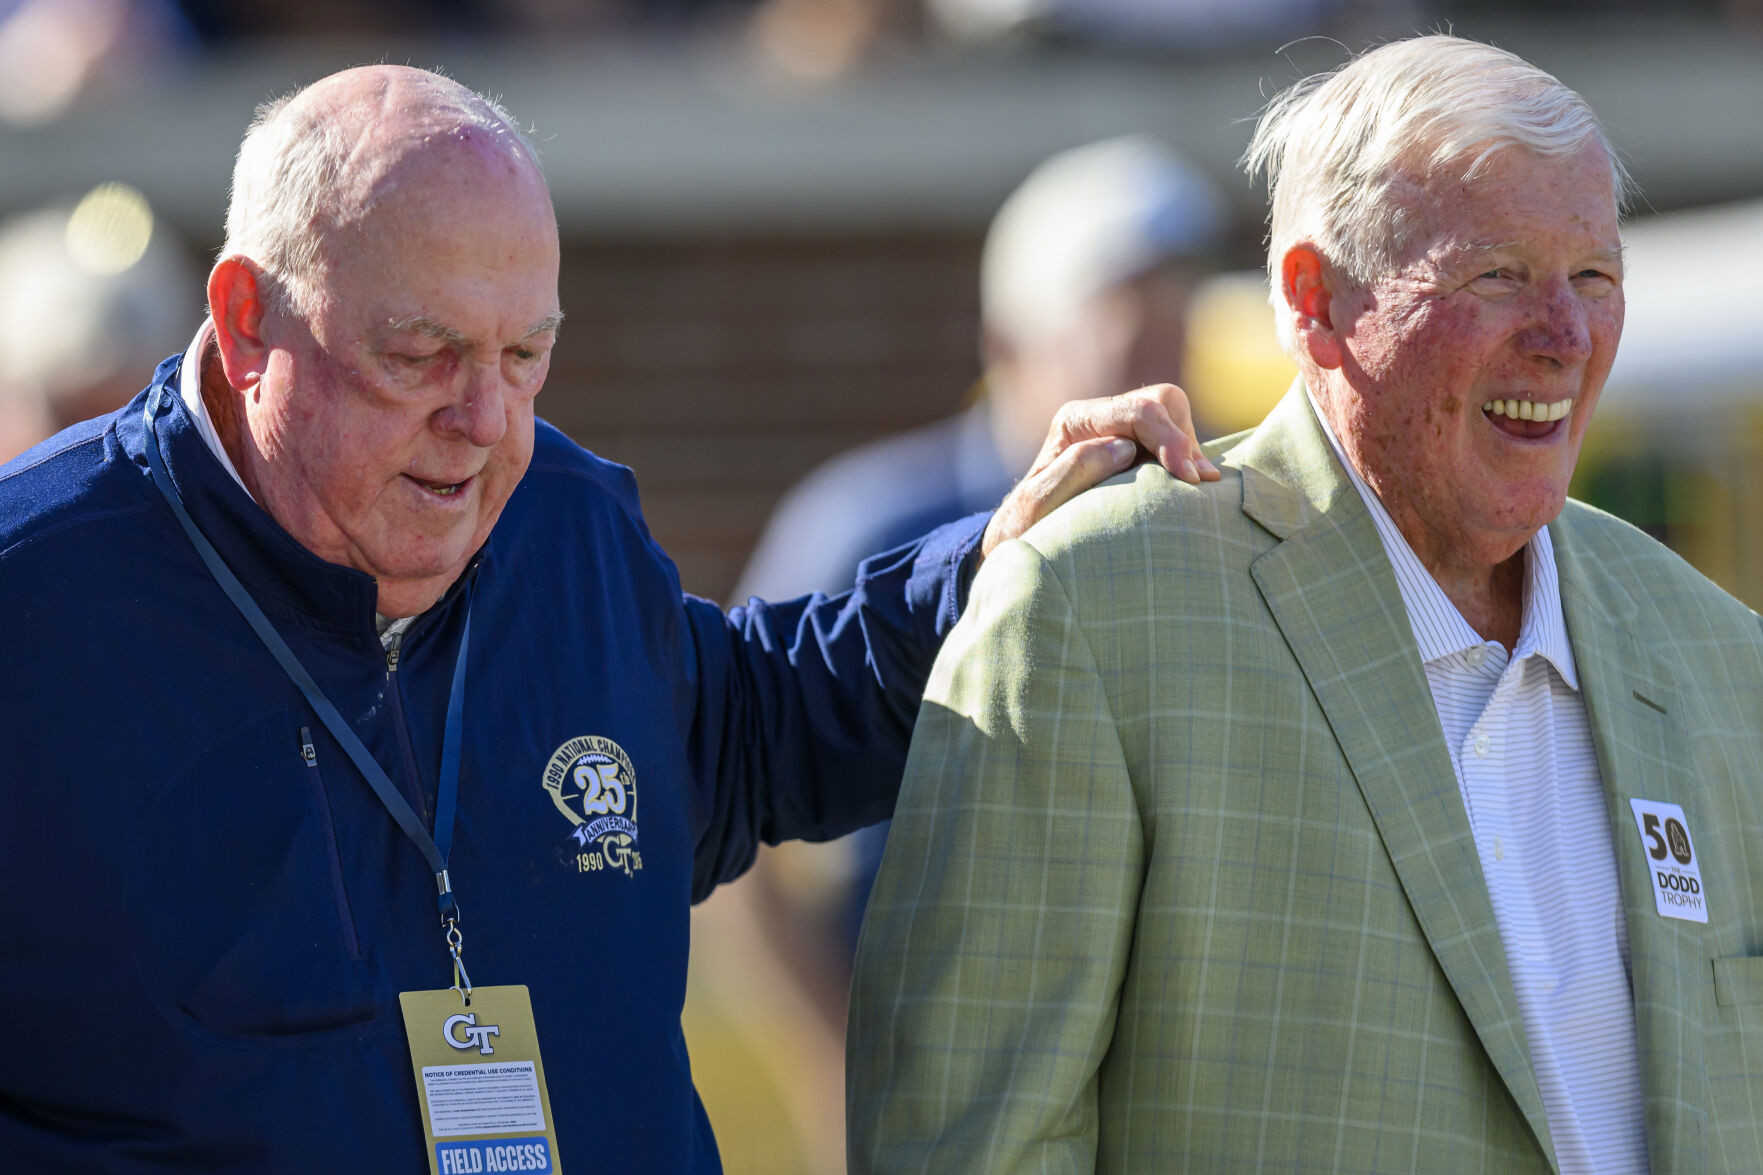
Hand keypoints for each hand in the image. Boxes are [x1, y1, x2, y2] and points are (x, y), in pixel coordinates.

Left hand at [981, 383, 1217, 557]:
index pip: (1138, 412)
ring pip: (1173, 415)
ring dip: (1188, 448)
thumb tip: (1123, 447)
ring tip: (1194, 487)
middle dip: (1183, 439)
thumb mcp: (1039, 504)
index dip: (1171, 439)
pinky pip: (1171, 439)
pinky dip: (1184, 459)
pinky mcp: (1133, 448)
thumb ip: (1075, 470)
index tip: (1189, 478)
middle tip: (1196, 482)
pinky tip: (1187, 486)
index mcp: (1075, 420)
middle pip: (1161, 403)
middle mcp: (1098, 417)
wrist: (1020, 538)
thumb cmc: (1026, 527)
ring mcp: (1117, 430)